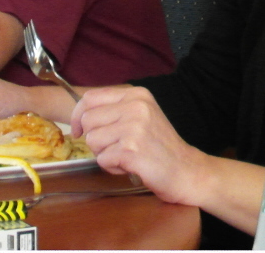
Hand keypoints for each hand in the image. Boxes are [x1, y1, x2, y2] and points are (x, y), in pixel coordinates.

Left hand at [72, 86, 209, 205]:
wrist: (187, 170)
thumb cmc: (159, 146)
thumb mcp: (141, 115)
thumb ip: (114, 109)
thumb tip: (79, 116)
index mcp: (136, 94)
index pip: (90, 98)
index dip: (77, 116)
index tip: (78, 130)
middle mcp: (135, 106)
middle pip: (88, 120)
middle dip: (95, 138)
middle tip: (116, 147)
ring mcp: (134, 127)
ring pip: (92, 141)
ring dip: (104, 154)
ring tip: (126, 156)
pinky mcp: (132, 150)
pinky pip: (102, 160)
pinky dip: (113, 168)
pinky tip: (131, 166)